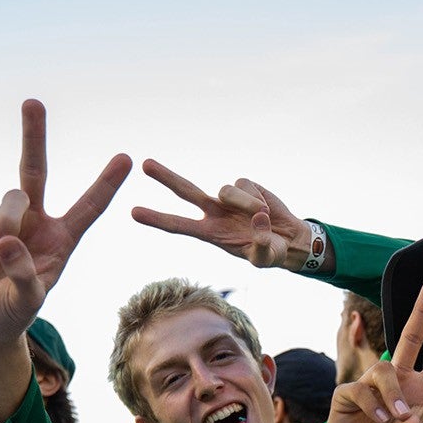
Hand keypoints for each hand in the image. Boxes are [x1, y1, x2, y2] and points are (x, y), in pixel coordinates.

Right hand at [0, 99, 131, 344]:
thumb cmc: (13, 314)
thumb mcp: (28, 301)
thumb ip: (25, 273)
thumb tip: (7, 241)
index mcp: (61, 239)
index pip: (88, 207)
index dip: (106, 183)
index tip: (127, 158)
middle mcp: (35, 223)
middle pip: (34, 171)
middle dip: (33, 136)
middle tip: (32, 101)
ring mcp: (2, 221)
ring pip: (11, 200)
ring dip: (7, 225)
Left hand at [131, 160, 314, 269]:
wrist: (288, 240)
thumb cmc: (271, 253)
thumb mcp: (265, 258)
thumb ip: (262, 244)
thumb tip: (259, 218)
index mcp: (210, 233)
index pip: (178, 225)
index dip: (157, 219)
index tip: (133, 213)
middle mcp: (213, 212)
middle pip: (186, 191)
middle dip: (166, 177)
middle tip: (145, 164)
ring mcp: (227, 198)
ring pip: (227, 191)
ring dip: (246, 204)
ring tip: (262, 217)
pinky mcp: (244, 186)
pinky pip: (246, 186)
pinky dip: (259, 198)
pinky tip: (267, 209)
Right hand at [324, 280, 422, 422]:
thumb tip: (411, 415)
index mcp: (419, 393)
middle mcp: (397, 383)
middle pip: (409, 337)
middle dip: (421, 311)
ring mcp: (370, 386)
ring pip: (384, 369)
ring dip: (393, 393)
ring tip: (395, 418)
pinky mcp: (348, 394)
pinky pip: (362, 389)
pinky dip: (374, 405)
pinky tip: (378, 420)